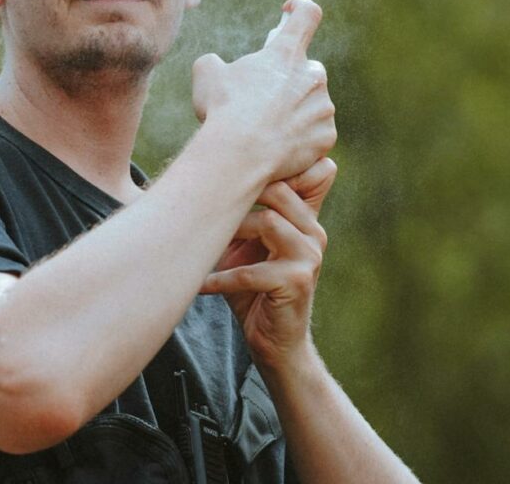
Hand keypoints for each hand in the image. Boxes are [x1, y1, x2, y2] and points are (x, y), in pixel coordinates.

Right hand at [191, 0, 336, 183]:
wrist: (240, 154)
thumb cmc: (223, 108)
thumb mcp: (206, 73)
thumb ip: (215, 62)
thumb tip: (216, 66)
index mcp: (285, 52)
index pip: (307, 14)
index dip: (299, 8)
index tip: (288, 13)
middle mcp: (312, 75)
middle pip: (307, 67)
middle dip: (290, 78)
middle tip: (264, 98)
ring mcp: (323, 107)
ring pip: (312, 102)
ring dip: (295, 109)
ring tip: (267, 128)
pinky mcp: (326, 136)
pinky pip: (317, 132)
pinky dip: (301, 137)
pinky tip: (278, 146)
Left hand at [200, 157, 336, 370]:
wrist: (276, 344)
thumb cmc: (254, 289)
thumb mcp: (247, 246)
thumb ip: (239, 214)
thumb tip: (196, 177)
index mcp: (304, 218)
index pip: (297, 175)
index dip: (267, 166)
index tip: (223, 165)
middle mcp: (313, 231)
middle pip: (279, 191)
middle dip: (240, 195)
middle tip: (205, 204)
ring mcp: (309, 256)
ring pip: (269, 223)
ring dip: (231, 232)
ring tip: (204, 244)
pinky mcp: (298, 283)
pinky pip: (252, 273)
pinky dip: (221, 278)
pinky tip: (202, 285)